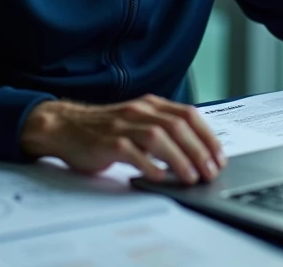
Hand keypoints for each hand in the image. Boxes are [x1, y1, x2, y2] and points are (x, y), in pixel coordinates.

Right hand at [19, 94, 226, 183]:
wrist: (63, 127)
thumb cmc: (104, 129)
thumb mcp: (137, 121)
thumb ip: (162, 129)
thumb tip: (197, 152)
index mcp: (150, 104)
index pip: (188, 115)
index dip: (207, 136)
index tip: (219, 156)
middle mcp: (139, 111)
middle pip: (178, 127)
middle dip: (199, 151)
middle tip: (210, 172)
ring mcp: (123, 125)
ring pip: (159, 137)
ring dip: (180, 159)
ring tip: (191, 178)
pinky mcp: (107, 142)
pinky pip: (133, 152)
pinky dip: (149, 165)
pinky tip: (159, 177)